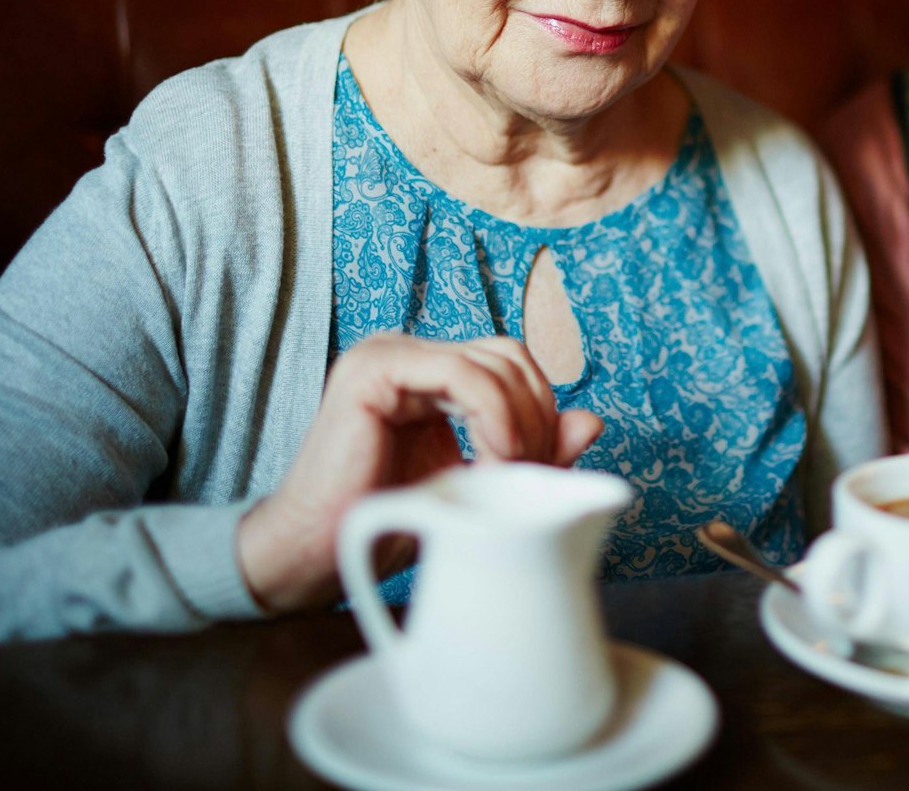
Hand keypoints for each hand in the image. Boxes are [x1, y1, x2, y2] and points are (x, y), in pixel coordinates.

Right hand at [236, 333, 602, 613]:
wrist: (315, 554)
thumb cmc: (391, 524)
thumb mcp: (481, 486)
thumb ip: (534, 451)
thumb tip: (593, 420)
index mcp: (431, 373)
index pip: (514, 365)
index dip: (544, 412)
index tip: (541, 471)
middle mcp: (410, 354)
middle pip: (512, 356)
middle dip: (538, 416)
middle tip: (528, 474)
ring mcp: (389, 354)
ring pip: (495, 361)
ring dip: (519, 421)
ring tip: (502, 474)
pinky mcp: (374, 369)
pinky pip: (461, 373)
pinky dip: (493, 414)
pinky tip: (491, 457)